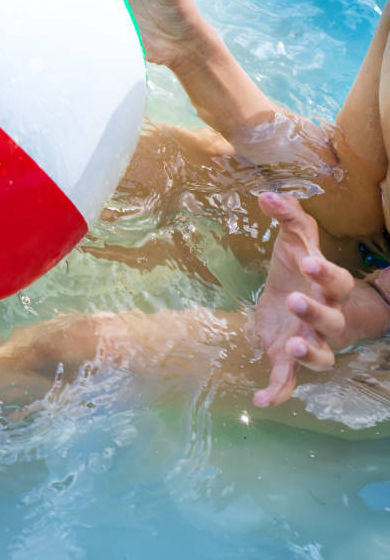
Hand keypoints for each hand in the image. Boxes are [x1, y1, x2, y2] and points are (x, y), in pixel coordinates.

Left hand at [252, 193, 388, 406]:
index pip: (335, 280)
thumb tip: (267, 194)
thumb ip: (286, 218)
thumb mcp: (293, 241)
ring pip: (319, 355)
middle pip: (329, 319)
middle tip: (296, 300)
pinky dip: (277, 393)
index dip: (325, 273)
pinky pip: (287, 382)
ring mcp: (309, 342)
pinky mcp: (287, 360)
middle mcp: (324, 318)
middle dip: (315, 311)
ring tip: (289, 346)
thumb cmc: (297, 269)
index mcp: (326, 287)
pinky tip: (260, 402)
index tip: (309, 262)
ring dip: (307, 353)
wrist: (294, 298)